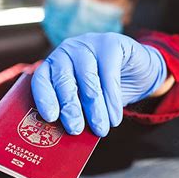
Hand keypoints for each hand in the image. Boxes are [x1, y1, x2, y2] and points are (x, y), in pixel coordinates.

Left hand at [31, 32, 166, 136]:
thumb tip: (66, 134)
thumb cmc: (103, 89)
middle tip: (75, 129)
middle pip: (64, 80)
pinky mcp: (111, 43)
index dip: (44, 98)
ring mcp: (88, 44)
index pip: (41, 79)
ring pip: (88, 80)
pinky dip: (112, 100)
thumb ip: (74, 110)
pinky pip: (109, 74)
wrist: (137, 71)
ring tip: (100, 129)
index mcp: (53, 64)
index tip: (51, 118)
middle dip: (70, 108)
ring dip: (95, 108)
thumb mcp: (84, 100)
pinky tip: (114, 117)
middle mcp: (67, 51)